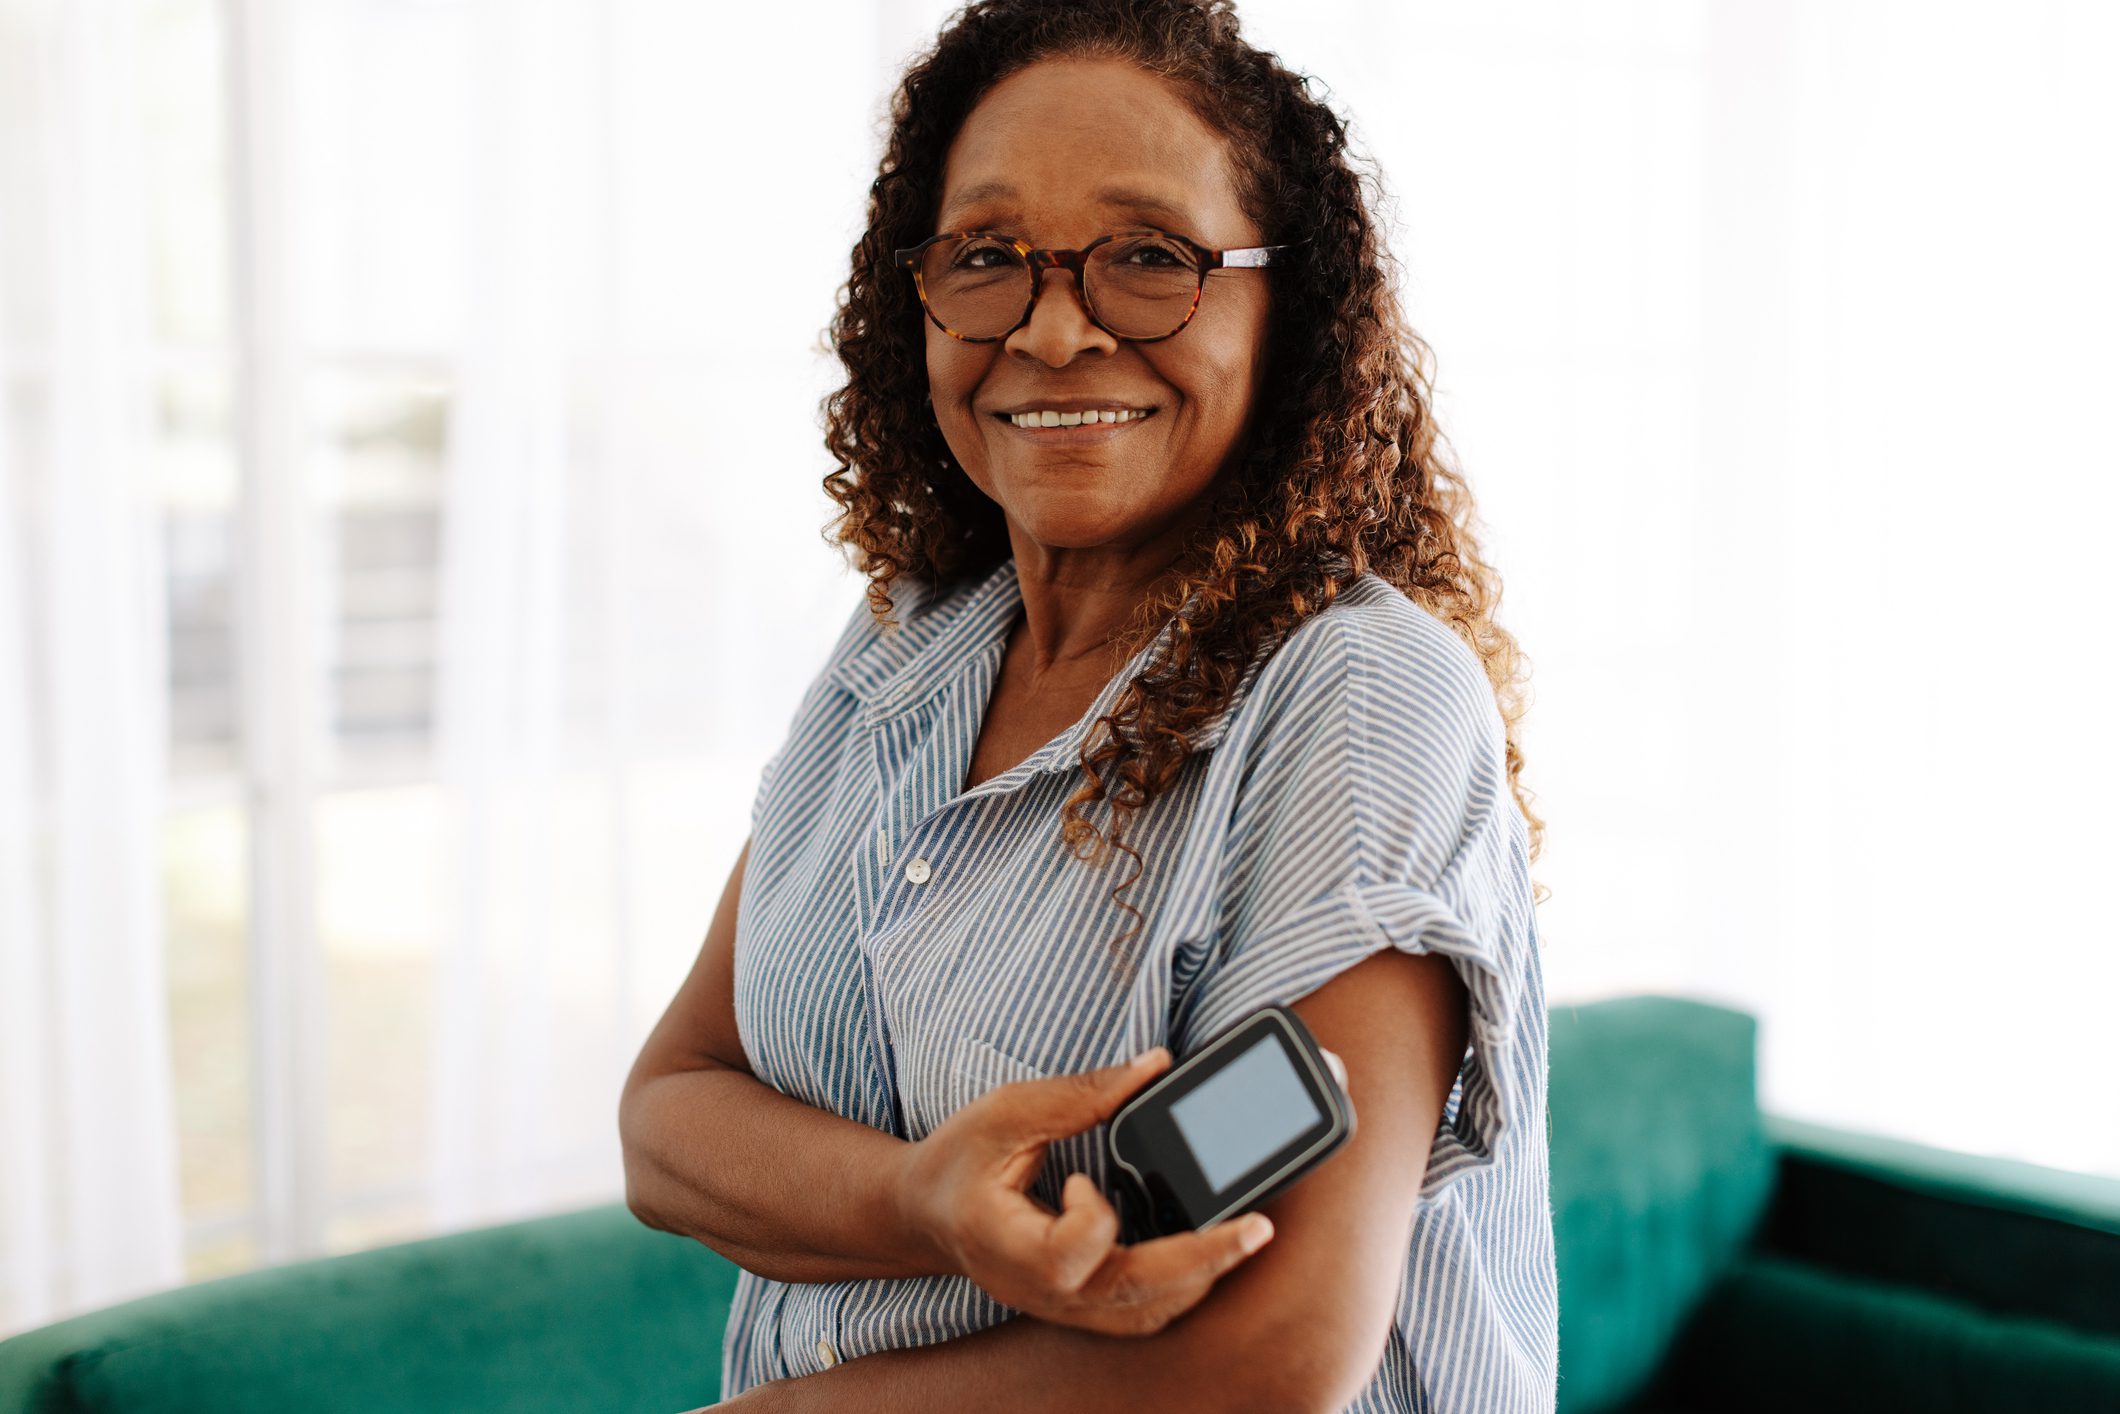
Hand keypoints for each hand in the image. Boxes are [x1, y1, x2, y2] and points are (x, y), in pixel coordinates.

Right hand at [893, 1047, 1276, 1336]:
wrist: (924, 1213)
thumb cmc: (958, 1160)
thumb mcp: (1004, 1111)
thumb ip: (1079, 1094)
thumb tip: (1155, 1067)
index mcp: (1007, 1247)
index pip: (1069, 1259)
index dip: (1092, 1218)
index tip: (1083, 1177)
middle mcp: (1040, 1291)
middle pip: (1133, 1297)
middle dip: (1204, 1260)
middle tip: (1259, 1226)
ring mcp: (1062, 1307)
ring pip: (1146, 1313)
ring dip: (1199, 1276)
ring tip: (1242, 1232)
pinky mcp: (1081, 1306)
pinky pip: (1142, 1311)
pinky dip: (1181, 1284)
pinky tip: (1206, 1245)